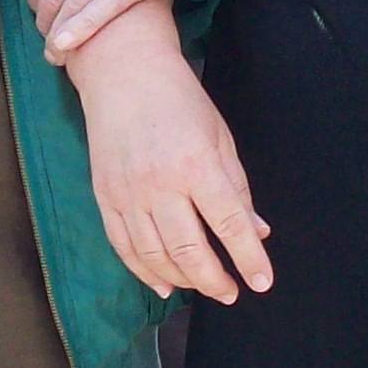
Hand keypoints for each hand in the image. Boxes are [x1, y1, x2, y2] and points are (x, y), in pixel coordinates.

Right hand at [66, 8, 270, 302]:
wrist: (124, 74)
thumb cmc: (179, 101)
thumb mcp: (220, 138)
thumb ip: (237, 189)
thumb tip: (257, 232)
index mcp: (197, 164)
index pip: (229, 224)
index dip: (249, 258)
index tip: (262, 282)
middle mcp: (160, 184)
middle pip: (189, 251)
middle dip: (214, 281)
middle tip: (231, 292)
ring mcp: (128, 193)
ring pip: (155, 256)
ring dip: (183, 281)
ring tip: (202, 287)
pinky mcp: (105, 197)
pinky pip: (124, 247)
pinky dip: (144, 272)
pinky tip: (163, 285)